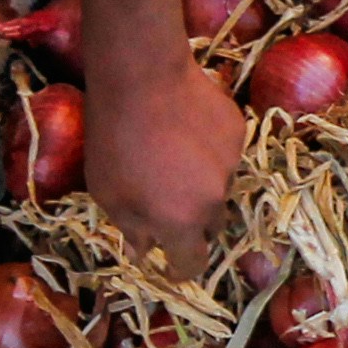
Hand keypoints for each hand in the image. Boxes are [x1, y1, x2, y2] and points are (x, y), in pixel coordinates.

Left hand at [84, 50, 241, 273]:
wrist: (142, 78)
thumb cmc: (114, 141)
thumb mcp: (107, 193)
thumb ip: (132, 229)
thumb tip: (144, 252)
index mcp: (181, 222)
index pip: (192, 263)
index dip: (181, 269)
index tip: (171, 266)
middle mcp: (214, 200)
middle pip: (209, 225)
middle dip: (190, 221)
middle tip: (165, 198)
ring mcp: (232, 165)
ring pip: (219, 186)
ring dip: (200, 182)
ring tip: (172, 155)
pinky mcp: (239, 134)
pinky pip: (226, 154)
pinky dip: (208, 151)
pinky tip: (184, 129)